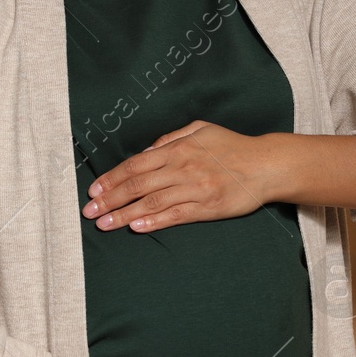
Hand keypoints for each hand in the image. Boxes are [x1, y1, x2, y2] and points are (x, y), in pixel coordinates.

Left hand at [82, 120, 279, 233]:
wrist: (266, 165)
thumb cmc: (232, 147)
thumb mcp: (201, 130)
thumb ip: (172, 139)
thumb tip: (147, 150)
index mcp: (178, 148)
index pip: (136, 164)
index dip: (112, 178)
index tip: (94, 189)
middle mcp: (183, 168)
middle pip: (138, 185)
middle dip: (110, 198)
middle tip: (89, 211)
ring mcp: (195, 189)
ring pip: (152, 202)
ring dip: (124, 214)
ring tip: (104, 224)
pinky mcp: (207, 208)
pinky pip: (175, 216)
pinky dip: (154, 222)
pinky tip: (136, 227)